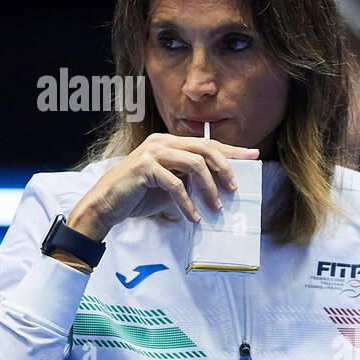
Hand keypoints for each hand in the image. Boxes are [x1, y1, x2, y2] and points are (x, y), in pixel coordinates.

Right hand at [67, 134, 258, 241]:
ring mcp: (152, 152)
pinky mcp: (144, 168)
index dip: (232, 150)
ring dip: (209, 188)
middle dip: (225, 168)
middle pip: (205, 148)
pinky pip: (176, 184)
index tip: (253, 156)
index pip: (207, 143)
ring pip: (194, 164)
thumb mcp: (170, 184)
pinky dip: (188, 202)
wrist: (106, 205)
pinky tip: (193, 217)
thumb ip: (190, 179)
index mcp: (169, 142)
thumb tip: (221, 187)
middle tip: (235, 189)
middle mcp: (162, 142)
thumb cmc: (139, 195)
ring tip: (216, 207)